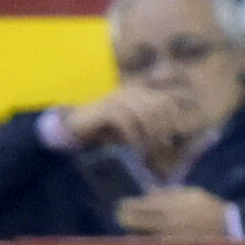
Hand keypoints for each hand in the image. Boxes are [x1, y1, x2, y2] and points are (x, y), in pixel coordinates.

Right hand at [61, 84, 190, 155]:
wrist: (75, 128)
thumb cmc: (104, 131)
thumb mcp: (131, 131)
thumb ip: (147, 131)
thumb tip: (166, 143)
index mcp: (139, 94)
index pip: (166, 103)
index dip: (170, 123)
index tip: (165, 144)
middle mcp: (131, 92)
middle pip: (158, 107)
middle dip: (160, 131)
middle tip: (155, 151)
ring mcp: (118, 98)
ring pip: (145, 112)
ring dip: (148, 135)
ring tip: (145, 151)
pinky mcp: (106, 108)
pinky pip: (127, 120)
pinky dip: (134, 136)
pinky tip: (133, 149)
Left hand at [117, 186, 234, 240]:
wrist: (226, 229)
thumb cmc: (207, 208)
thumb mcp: (189, 194)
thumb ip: (167, 193)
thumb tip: (148, 191)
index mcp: (168, 205)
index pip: (139, 205)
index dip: (127, 205)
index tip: (120, 204)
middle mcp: (164, 223)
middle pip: (135, 221)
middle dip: (125, 218)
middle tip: (120, 216)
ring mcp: (166, 239)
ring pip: (140, 237)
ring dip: (132, 232)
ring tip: (129, 230)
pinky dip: (144, 244)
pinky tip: (141, 242)